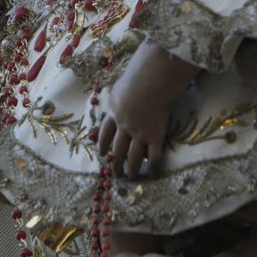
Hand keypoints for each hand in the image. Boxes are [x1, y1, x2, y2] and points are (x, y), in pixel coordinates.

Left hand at [96, 41, 198, 178]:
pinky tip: (152, 175)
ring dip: (130, 170)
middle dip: (115, 163)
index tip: (101, 153)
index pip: (105, 133)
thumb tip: (115, 95)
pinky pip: (153, 157)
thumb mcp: (119, 87)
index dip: (102, 144)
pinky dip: (152, 168)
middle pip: (117, 150)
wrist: (149, 83)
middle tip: (115, 173)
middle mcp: (125, 127)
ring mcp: (140, 133)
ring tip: (130, 178)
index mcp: (114, 113)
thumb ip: (117, 96)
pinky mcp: (155, 137)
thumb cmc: (137, 78)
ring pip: (133, 157)